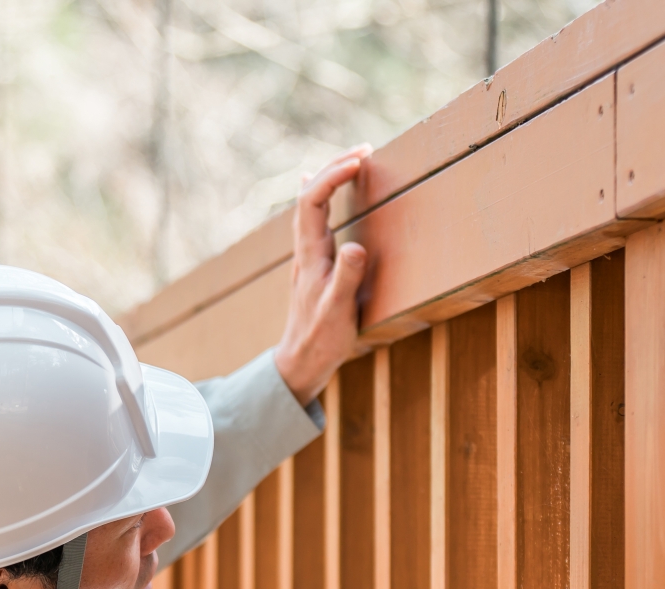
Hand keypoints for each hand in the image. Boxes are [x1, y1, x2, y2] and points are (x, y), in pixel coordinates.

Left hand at [273, 146, 371, 405]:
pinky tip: (317, 186)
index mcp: (311, 256)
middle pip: (310, 196)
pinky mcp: (313, 263)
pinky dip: (320, 195)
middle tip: (365, 150)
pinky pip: (313, 218)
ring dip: (330, 178)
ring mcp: (307, 256)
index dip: (333, 176)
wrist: (299, 362)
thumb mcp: (339, 311)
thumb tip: (357, 246)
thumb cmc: (321, 340)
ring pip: (311, 205)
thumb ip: (347, 279)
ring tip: (352, 160)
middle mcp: (305, 250)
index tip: (359, 161)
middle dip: (334, 167)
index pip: (313, 202)